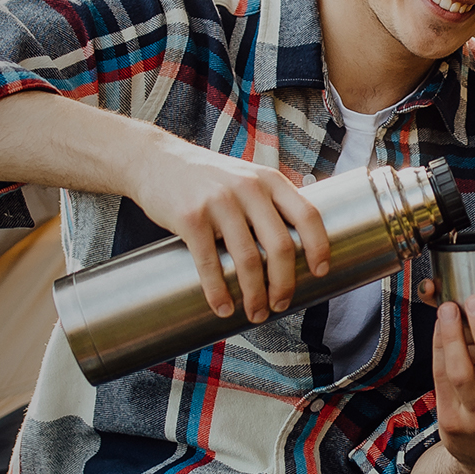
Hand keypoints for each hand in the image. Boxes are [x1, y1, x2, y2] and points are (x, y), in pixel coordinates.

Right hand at [125, 134, 327, 322]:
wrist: (154, 159)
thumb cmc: (204, 177)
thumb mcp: (244, 177)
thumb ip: (268, 203)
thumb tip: (292, 249)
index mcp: (268, 180)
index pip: (308, 215)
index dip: (319, 248)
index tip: (320, 272)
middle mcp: (248, 188)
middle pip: (280, 246)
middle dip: (284, 284)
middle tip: (280, 304)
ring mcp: (218, 202)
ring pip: (248, 260)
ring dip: (254, 295)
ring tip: (255, 313)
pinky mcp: (190, 217)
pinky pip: (209, 263)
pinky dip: (218, 292)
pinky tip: (222, 307)